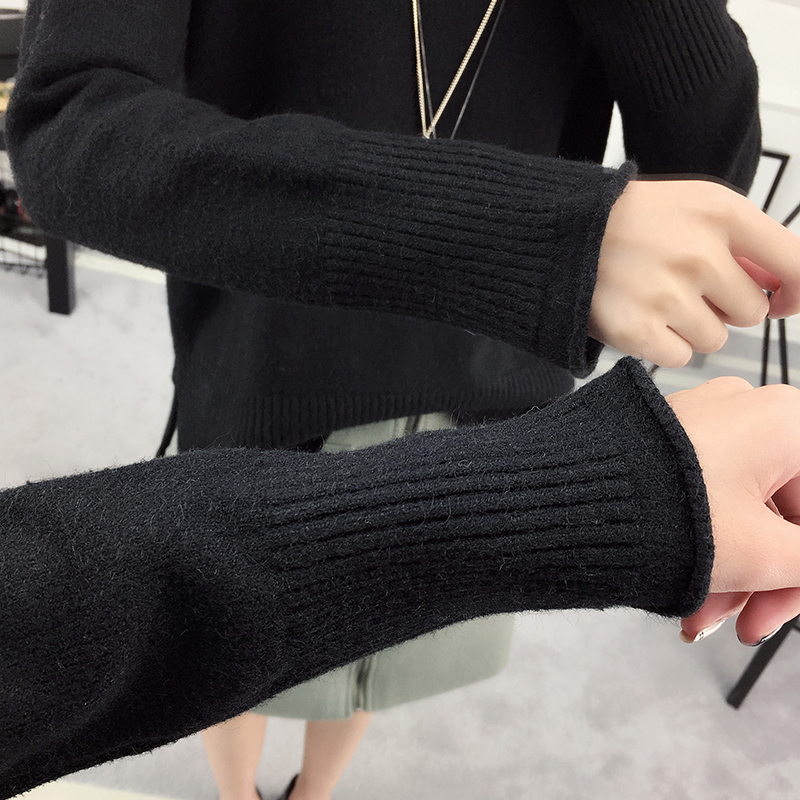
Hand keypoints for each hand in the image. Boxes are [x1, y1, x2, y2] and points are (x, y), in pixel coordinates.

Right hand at [589, 179, 799, 367]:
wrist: (564, 235)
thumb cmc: (633, 221)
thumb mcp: (695, 206)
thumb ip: (744, 243)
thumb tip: (780, 288)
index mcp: (721, 215)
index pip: (794, 263)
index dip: (797, 291)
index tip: (786, 300)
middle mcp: (698, 255)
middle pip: (752, 312)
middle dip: (728, 308)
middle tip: (691, 290)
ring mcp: (667, 296)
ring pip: (716, 339)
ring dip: (694, 328)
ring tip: (661, 302)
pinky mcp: (638, 330)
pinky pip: (681, 357)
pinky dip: (665, 346)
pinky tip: (645, 320)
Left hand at [666, 376, 799, 644]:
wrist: (572, 496)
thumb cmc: (663, 509)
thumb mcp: (765, 553)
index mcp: (788, 423)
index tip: (788, 605)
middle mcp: (749, 412)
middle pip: (784, 514)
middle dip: (765, 581)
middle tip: (752, 624)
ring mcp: (707, 423)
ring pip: (744, 511)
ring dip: (733, 574)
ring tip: (704, 618)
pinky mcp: (672, 441)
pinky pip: (708, 498)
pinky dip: (706, 545)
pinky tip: (690, 592)